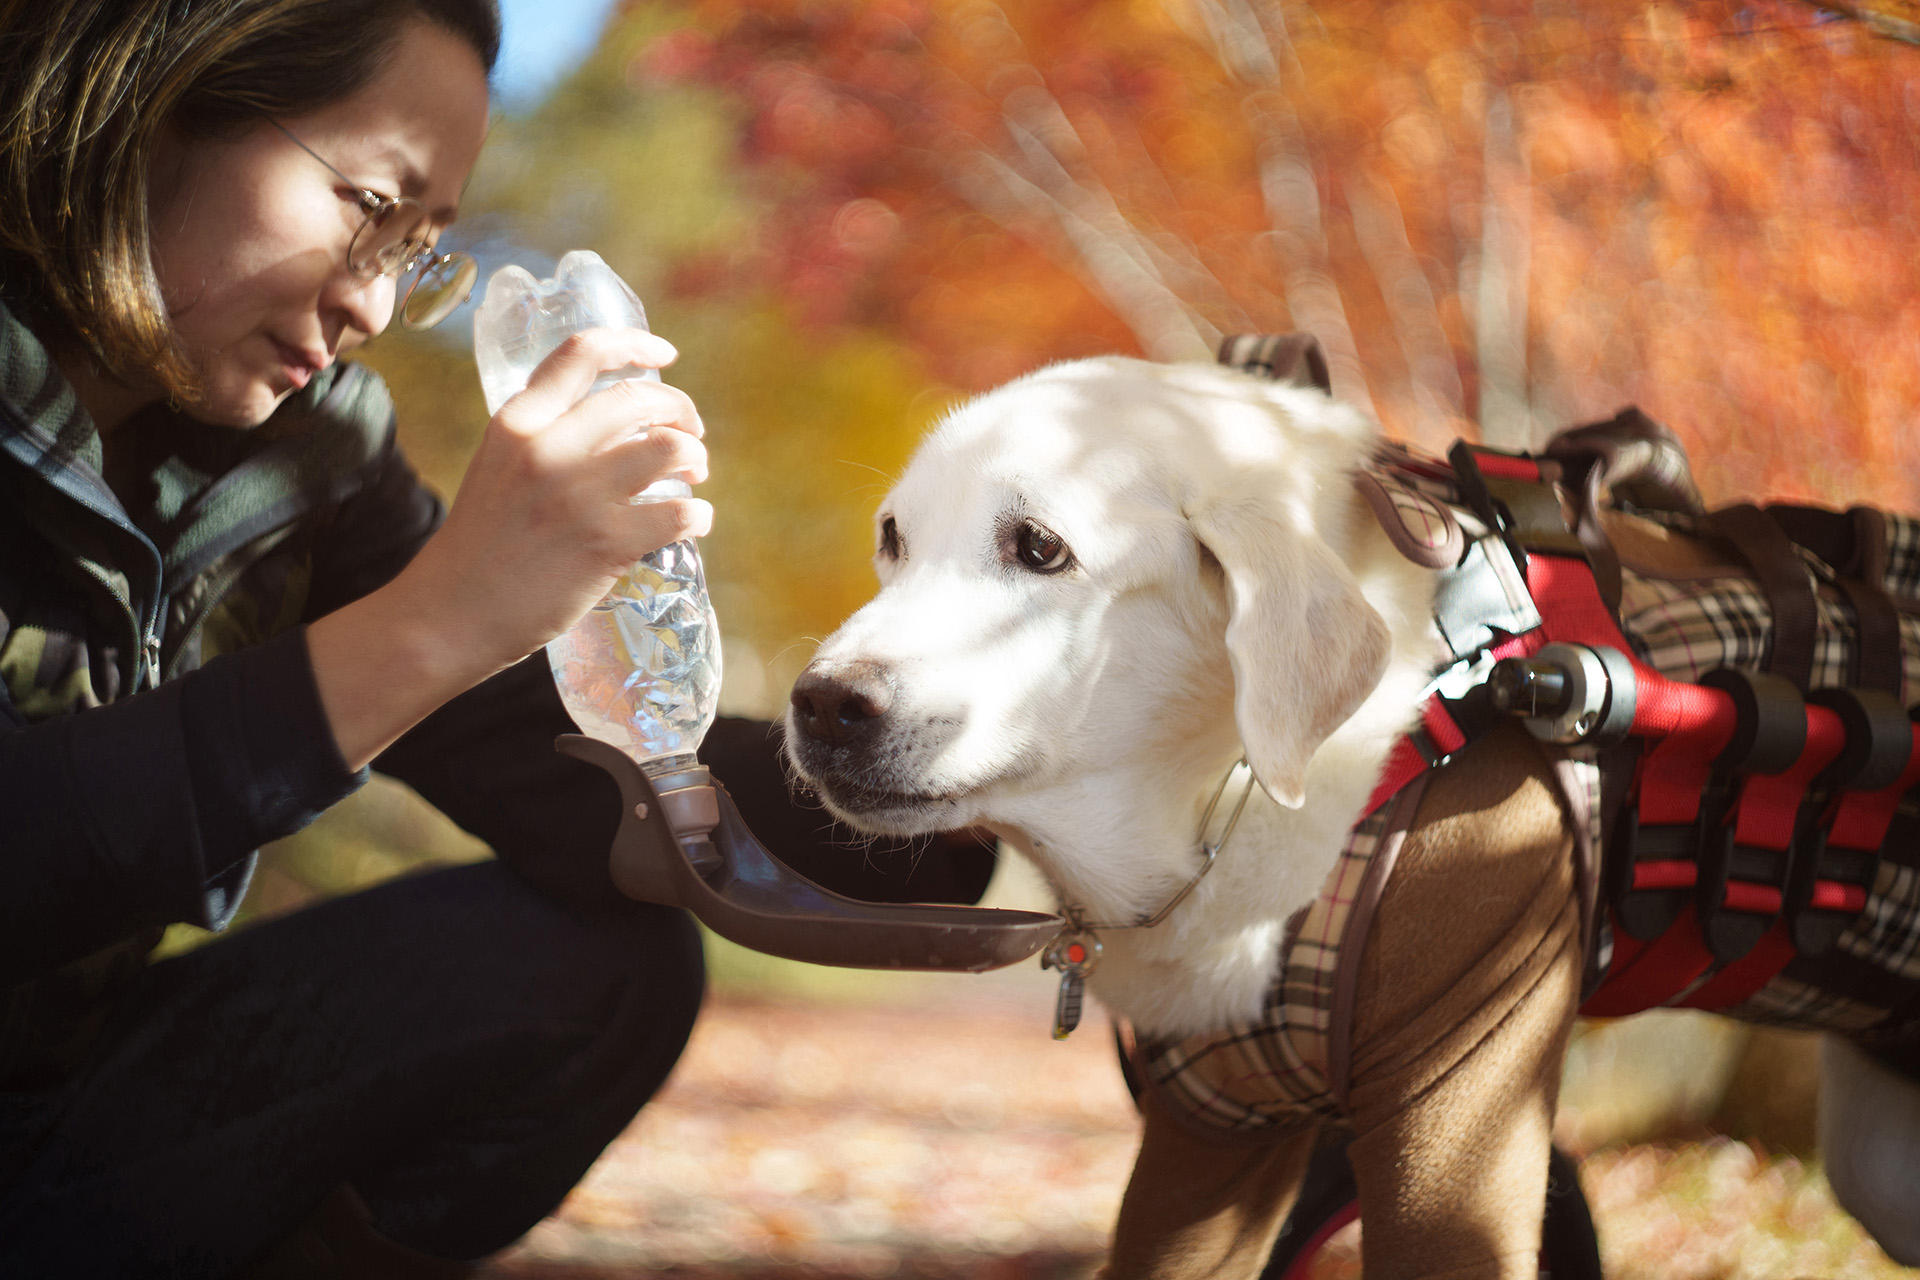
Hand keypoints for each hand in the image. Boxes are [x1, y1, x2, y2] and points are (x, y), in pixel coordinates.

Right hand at [412, 326, 712, 675]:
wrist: (449, 617)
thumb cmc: (479, 548)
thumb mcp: (497, 468)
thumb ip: (543, 439)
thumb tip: (614, 427)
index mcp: (516, 422)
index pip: (582, 353)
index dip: (635, 344)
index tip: (666, 355)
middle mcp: (547, 448)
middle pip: (642, 399)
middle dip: (680, 412)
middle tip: (689, 436)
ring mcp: (579, 496)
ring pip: (671, 448)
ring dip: (695, 458)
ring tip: (692, 476)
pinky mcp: (606, 543)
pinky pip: (682, 513)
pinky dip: (699, 515)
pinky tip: (693, 521)